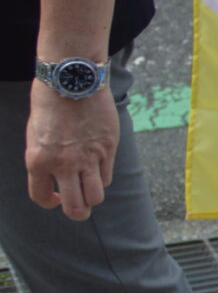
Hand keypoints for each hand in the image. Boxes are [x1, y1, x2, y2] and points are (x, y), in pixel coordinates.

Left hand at [27, 82, 116, 220]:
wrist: (72, 80)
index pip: (42, 198)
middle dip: (77, 212)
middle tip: (79, 207)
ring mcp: (88, 158)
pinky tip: (98, 166)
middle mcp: (63, 164)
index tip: (55, 198)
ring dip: (93, 197)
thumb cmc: (49, 104)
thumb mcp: (35, 136)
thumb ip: (44, 160)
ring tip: (90, 188)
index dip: (49, 203)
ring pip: (96, 196)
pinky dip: (103, 176)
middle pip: (76, 207)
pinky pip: (107, 175)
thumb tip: (55, 178)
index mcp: (38, 161)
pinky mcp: (108, 148)